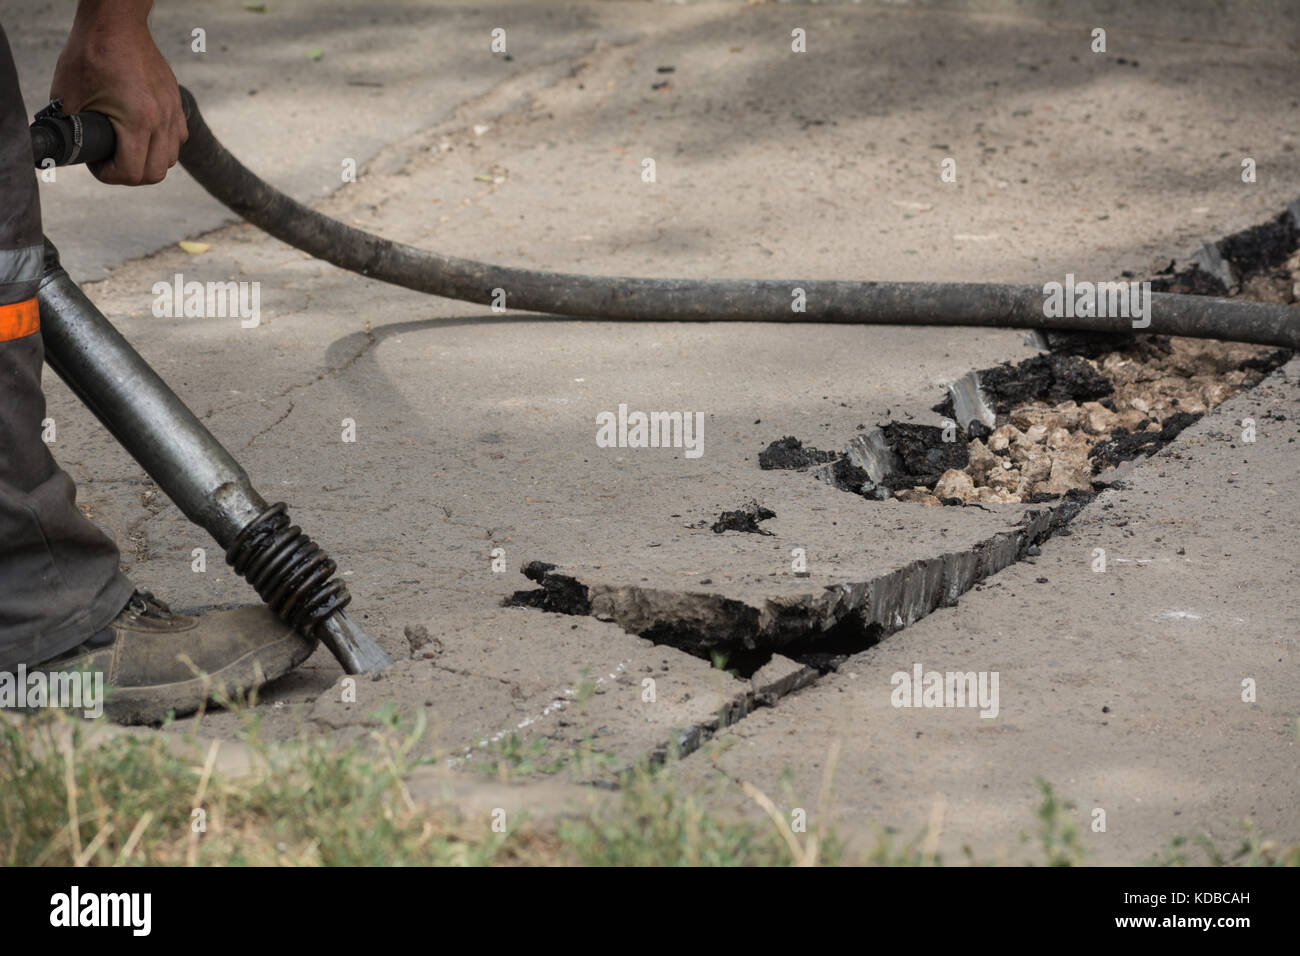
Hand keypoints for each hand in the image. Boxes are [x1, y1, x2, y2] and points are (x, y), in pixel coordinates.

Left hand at [49, 1, 186, 184]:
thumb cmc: (92, 52)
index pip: (132, 172)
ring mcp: (173, 112)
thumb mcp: (69, 93)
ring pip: (170, 159)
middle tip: (111, 162)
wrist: (116, 23)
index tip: (96, 164)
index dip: (109, 176)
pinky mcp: (176, 103)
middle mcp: (161, 120)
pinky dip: (163, 145)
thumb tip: (66, 146)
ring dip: (149, 161)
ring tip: (127, 149)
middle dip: (130, 175)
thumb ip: (71, 125)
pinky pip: (178, 139)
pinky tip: (143, 134)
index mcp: (137, 120)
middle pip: (155, 173)